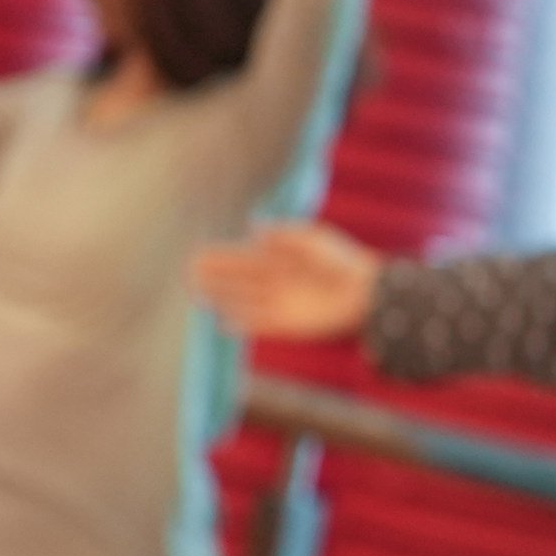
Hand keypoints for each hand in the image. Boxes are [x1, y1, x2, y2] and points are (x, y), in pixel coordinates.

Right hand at [194, 220, 384, 337]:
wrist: (368, 293)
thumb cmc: (341, 261)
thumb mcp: (312, 240)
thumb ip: (282, 235)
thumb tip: (253, 230)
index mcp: (277, 259)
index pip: (240, 259)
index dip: (218, 258)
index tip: (196, 255)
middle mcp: (273, 282)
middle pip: (235, 281)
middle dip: (212, 278)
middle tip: (187, 274)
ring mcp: (279, 304)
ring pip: (241, 302)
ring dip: (220, 299)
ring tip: (197, 297)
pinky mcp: (288, 324)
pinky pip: (258, 325)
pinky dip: (242, 324)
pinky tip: (223, 324)